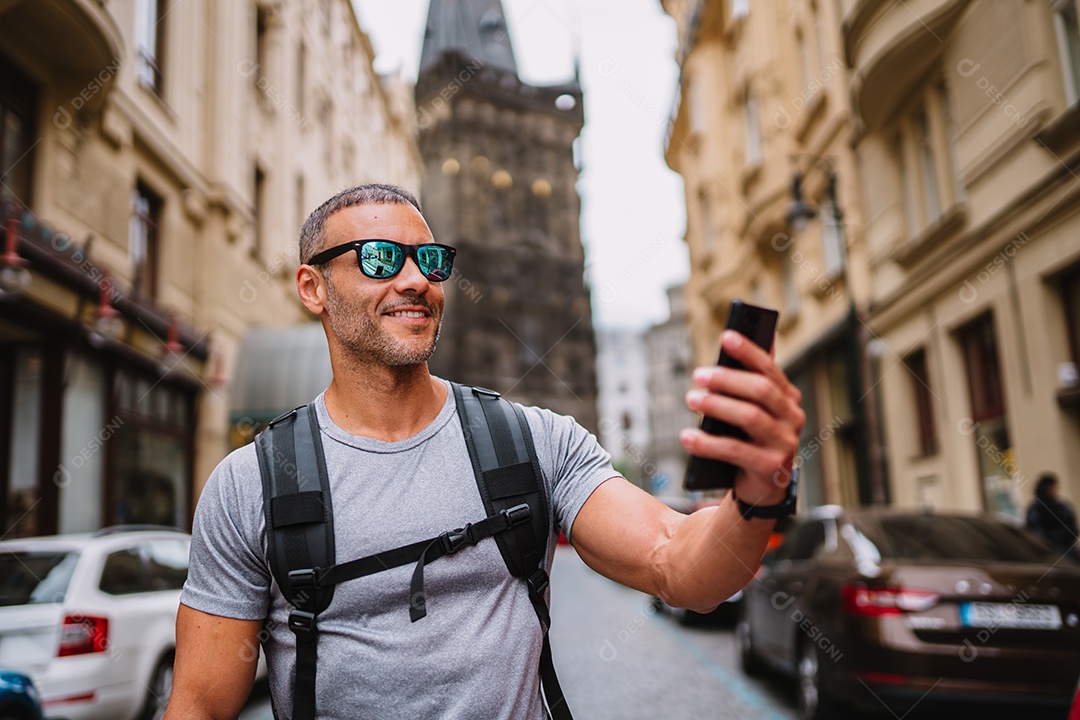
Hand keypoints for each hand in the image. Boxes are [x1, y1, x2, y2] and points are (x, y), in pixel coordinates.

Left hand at [680, 330, 804, 505]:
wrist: (759, 487)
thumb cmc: (750, 440)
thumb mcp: (750, 410)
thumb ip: (745, 381)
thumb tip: (732, 339)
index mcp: (788, 399)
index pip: (769, 369)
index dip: (748, 352)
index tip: (726, 337)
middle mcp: (793, 419)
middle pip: (760, 390)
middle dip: (727, 379)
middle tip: (698, 375)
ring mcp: (785, 444)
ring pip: (750, 417)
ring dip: (716, 405)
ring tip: (690, 399)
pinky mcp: (770, 468)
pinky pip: (735, 450)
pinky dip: (707, 443)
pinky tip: (687, 436)